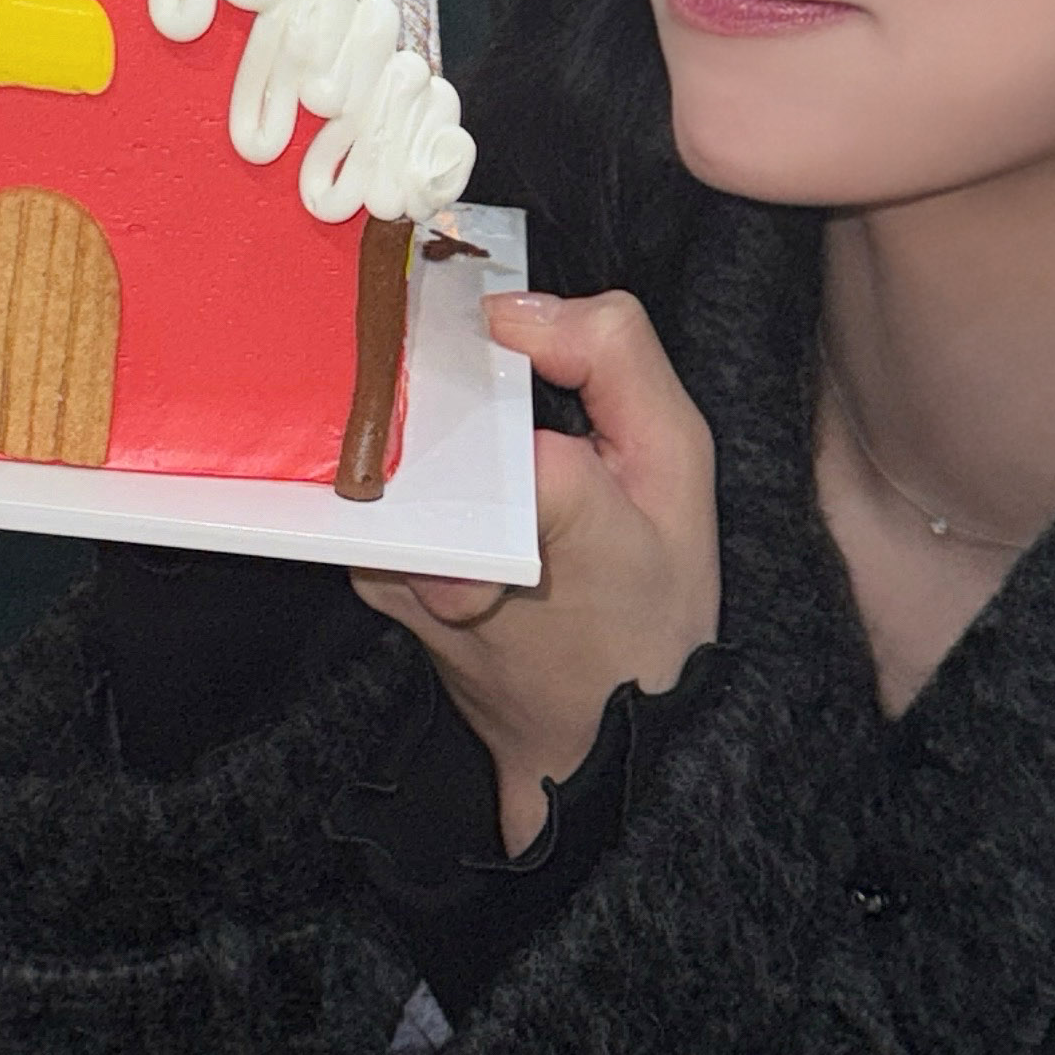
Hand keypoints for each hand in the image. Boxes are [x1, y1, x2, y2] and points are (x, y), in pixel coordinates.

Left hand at [349, 287, 720, 856]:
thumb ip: (614, 358)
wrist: (603, 748)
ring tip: (514, 460)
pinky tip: (483, 500)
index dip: (503, 334)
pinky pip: (394, 494)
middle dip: (475, 383)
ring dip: (452, 435)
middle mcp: (447, 530)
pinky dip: (433, 483)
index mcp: (538, 496)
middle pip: (434, 392)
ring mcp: (395, 562)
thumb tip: (513, 305)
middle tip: (530, 404)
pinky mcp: (375, 580)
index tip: (525, 341)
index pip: (481, 358)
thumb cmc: (655, 613)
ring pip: (409, 441)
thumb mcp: (680, 469)